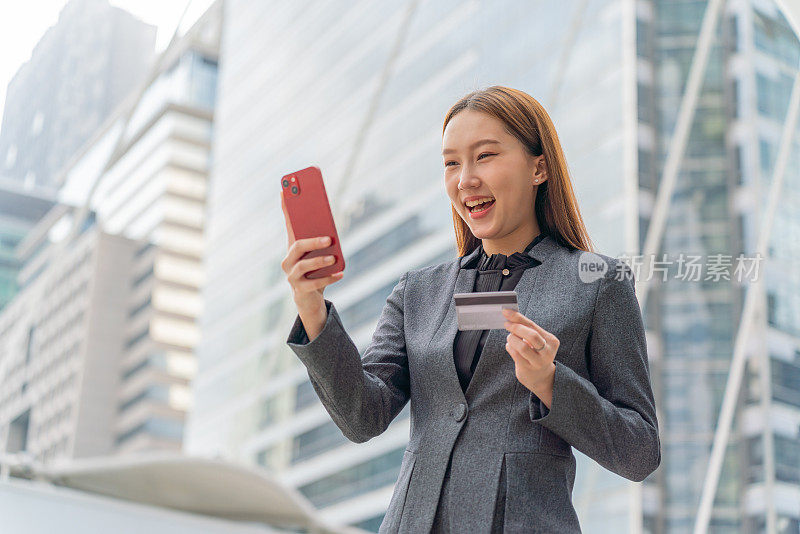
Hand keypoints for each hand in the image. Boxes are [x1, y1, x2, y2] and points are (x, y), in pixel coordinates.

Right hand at [280, 192, 343, 314]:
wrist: (309, 297)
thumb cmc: (315, 270)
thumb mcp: (318, 253)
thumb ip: (323, 240)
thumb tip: (333, 230)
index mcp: (292, 246)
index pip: (289, 223)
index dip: (285, 207)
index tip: (284, 191)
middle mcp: (288, 260)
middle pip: (297, 246)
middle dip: (313, 241)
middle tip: (329, 239)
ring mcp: (292, 275)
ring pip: (303, 266)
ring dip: (319, 260)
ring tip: (333, 257)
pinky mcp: (300, 290)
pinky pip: (314, 283)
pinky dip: (329, 278)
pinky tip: (341, 274)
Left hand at [502, 308, 557, 405]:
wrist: (540, 376)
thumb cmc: (536, 352)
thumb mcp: (536, 340)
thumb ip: (526, 328)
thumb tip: (510, 315)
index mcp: (552, 341)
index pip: (533, 325)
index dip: (518, 317)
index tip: (506, 311)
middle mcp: (548, 352)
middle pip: (531, 335)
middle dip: (516, 328)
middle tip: (507, 324)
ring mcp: (538, 362)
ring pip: (522, 347)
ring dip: (512, 339)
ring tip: (510, 338)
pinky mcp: (528, 369)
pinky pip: (515, 355)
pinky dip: (510, 348)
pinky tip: (511, 347)